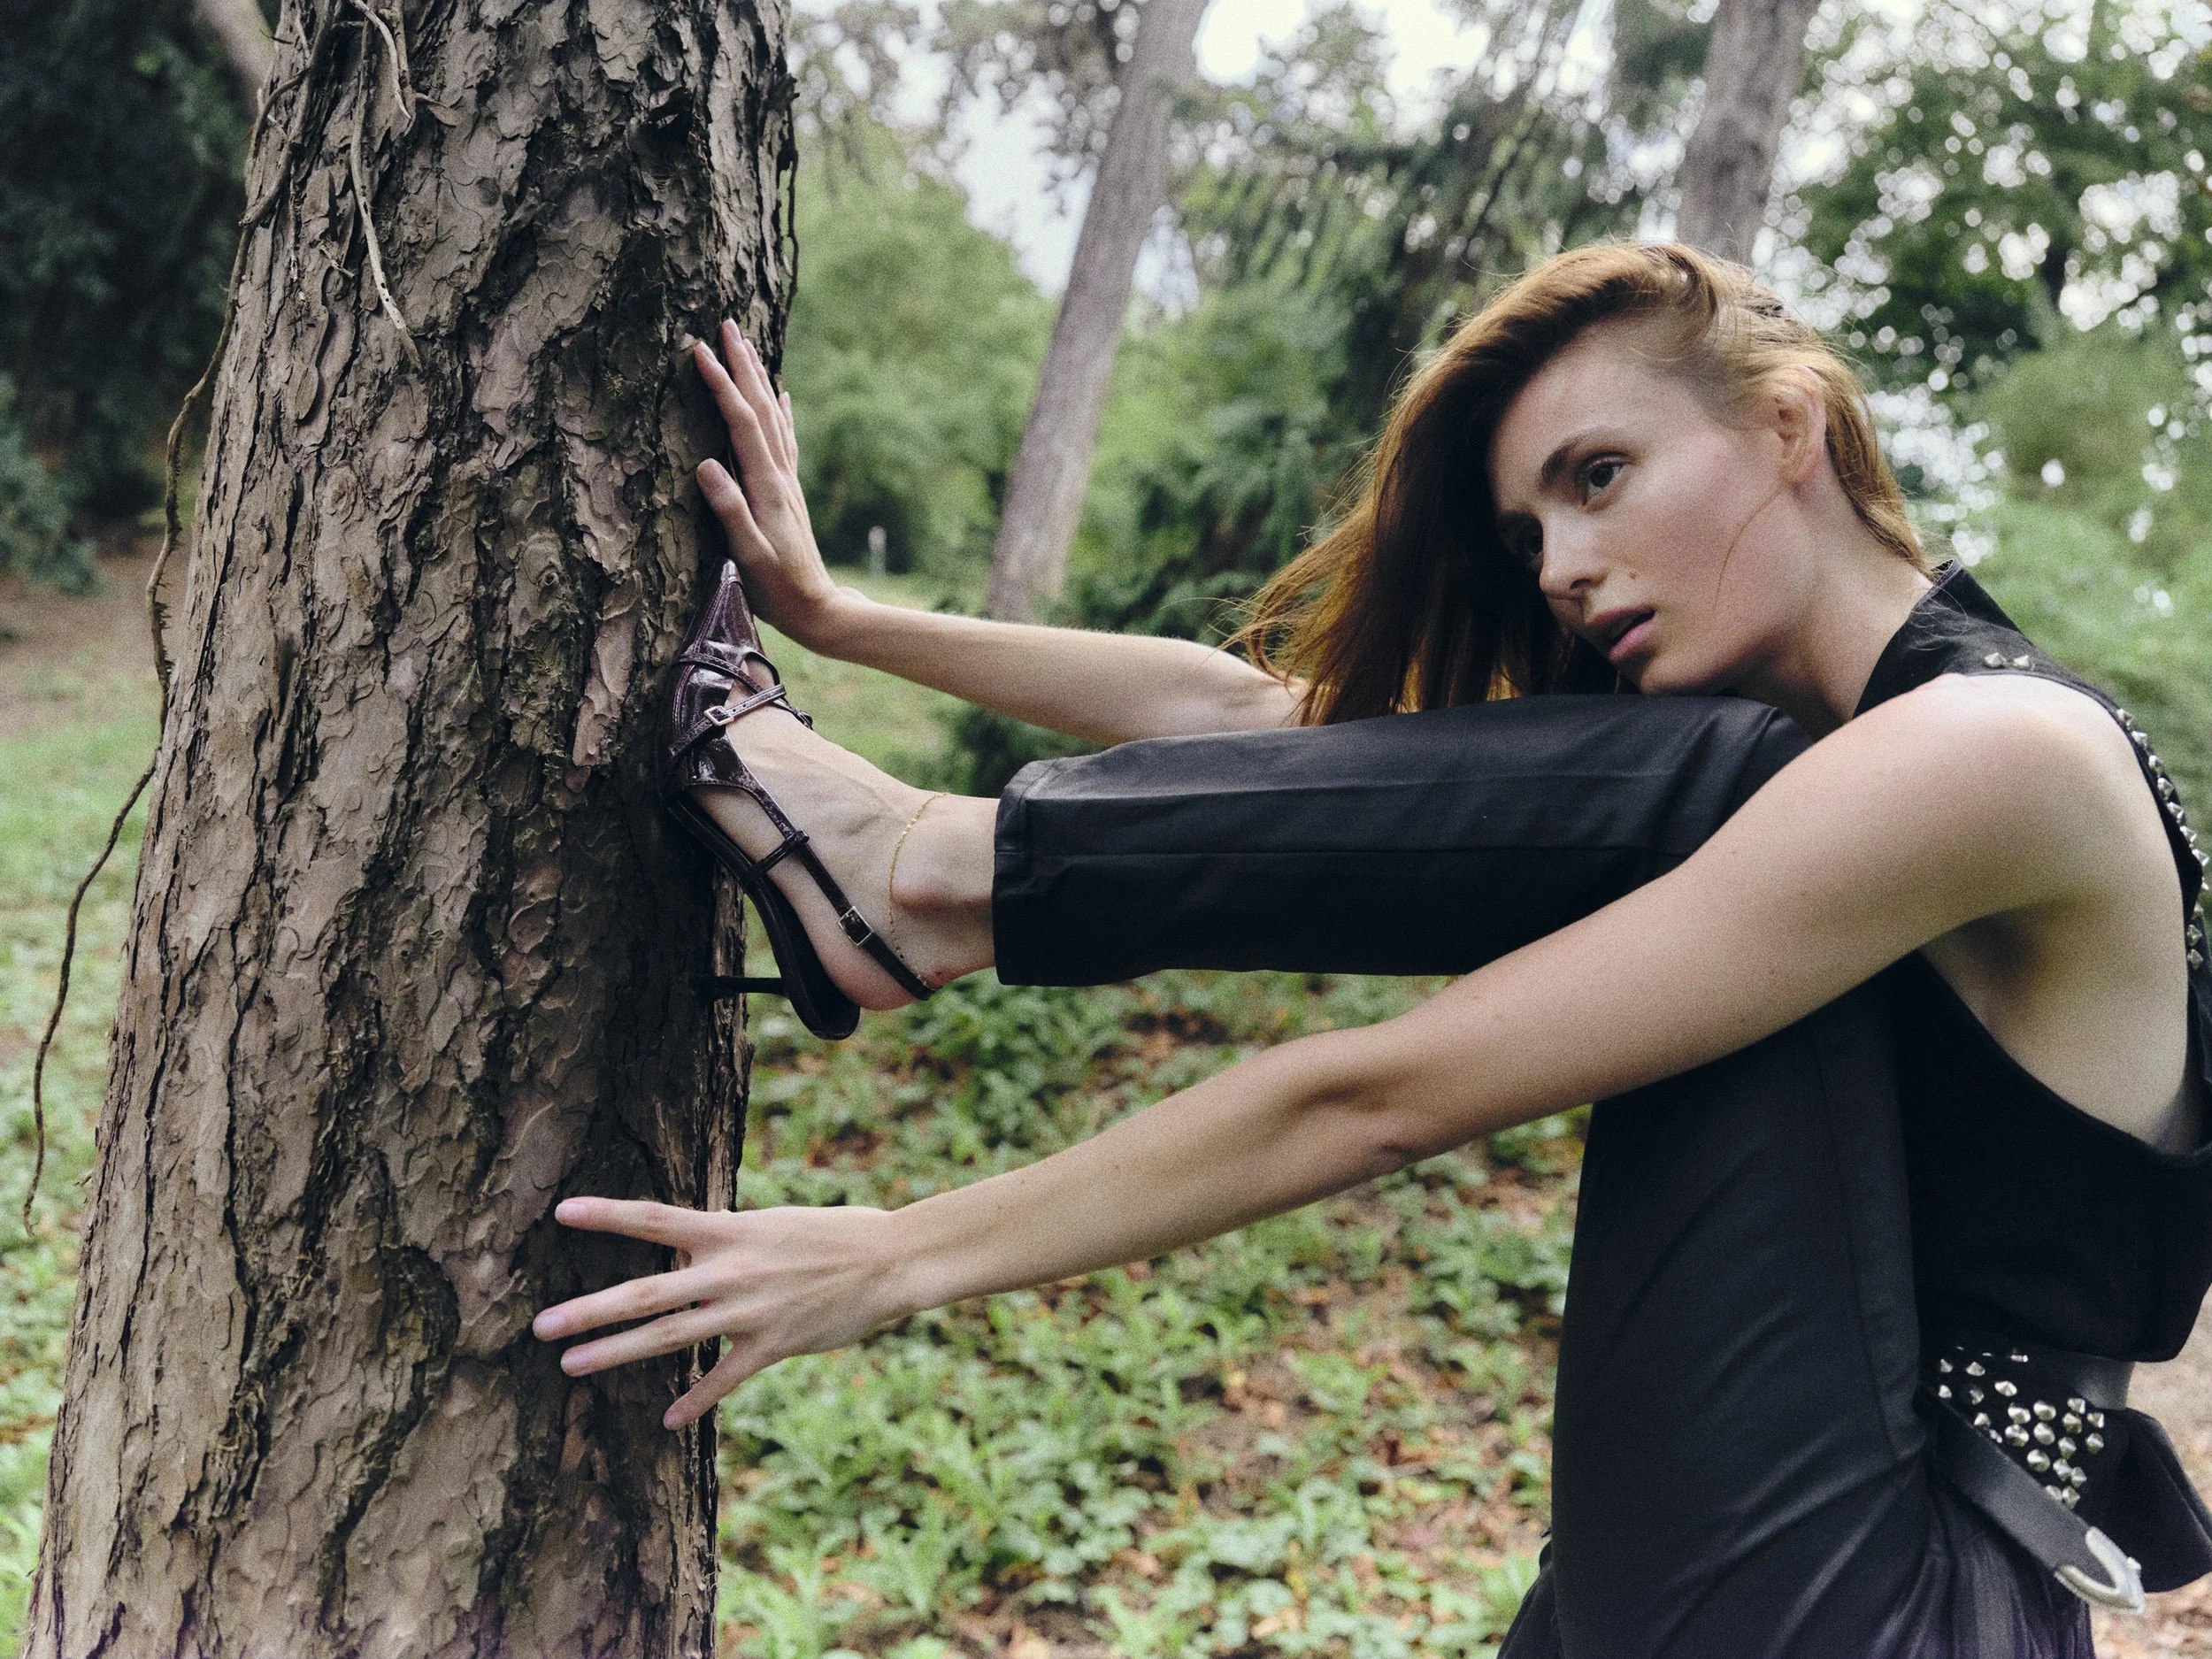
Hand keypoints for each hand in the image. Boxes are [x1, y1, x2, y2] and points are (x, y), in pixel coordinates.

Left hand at [533, 1195, 911, 1428]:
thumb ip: (727, 1239)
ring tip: (571, 1366)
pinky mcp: (772, 1345)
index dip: (607, 1215)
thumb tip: (690, 1247)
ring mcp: (749, 1312)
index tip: (561, 1212)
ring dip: (616, 1353)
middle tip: (541, 1327)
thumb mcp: (771, 1224)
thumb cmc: (830, 1234)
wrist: (888, 1261)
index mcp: (729, 1230)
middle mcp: (730, 1271)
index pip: (655, 1219)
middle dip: (589, 1311)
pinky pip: (723, 1379)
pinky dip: (694, 1402)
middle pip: (646, 1293)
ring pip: (669, 1338)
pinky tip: (668, 1422)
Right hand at [693, 319, 847, 646]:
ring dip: (759, 379)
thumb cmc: (777, 588)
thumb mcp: (746, 554)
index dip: (721, 385)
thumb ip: (728, 510)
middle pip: (761, 408)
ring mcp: (787, 482)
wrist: (818, 608)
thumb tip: (706, 464)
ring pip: (774, 417)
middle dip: (742, 365)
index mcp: (766, 485)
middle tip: (726, 325)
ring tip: (747, 345)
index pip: (741, 422)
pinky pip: (786, 439)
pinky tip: (784, 395)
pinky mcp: (789, 492)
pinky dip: (782, 412)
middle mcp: (780, 475)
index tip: (700, 350)